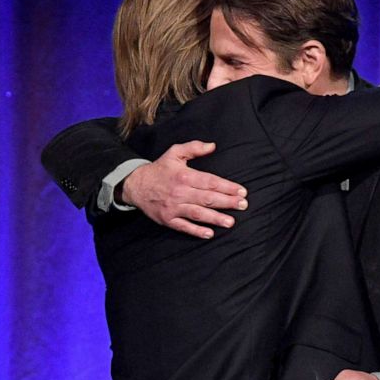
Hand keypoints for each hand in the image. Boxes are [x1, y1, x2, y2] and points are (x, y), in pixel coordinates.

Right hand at [121, 141, 247, 238]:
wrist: (136, 185)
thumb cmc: (160, 169)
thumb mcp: (175, 153)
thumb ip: (194, 148)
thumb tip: (213, 146)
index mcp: (184, 175)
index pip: (210, 182)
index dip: (227, 187)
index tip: (242, 191)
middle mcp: (180, 192)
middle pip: (207, 198)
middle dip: (227, 202)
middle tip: (243, 205)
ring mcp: (173, 207)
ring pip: (198, 214)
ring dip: (215, 218)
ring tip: (231, 222)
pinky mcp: (168, 219)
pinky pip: (183, 227)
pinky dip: (196, 231)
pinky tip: (210, 234)